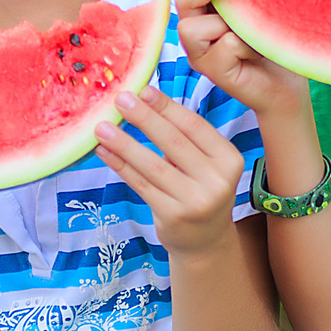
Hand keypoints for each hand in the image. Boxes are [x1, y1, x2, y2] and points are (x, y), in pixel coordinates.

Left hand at [94, 85, 244, 256]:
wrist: (205, 241)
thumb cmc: (200, 190)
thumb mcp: (206, 165)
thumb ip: (184, 139)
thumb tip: (145, 100)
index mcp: (229, 160)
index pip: (194, 126)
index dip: (167, 107)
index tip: (143, 89)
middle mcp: (217, 181)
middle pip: (174, 142)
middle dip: (143, 118)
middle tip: (120, 99)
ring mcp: (195, 201)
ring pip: (152, 165)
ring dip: (124, 143)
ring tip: (102, 127)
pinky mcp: (173, 216)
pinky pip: (141, 185)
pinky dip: (120, 166)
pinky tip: (105, 152)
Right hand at [175, 0, 309, 114]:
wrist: (287, 82)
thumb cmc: (271, 41)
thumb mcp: (257, 9)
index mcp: (204, 9)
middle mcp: (195, 29)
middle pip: (182, 1)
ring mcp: (200, 53)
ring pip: (193, 27)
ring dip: (228, 24)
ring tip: (253, 32)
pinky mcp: (213, 71)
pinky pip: (224, 46)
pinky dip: (246, 45)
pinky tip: (259, 52)